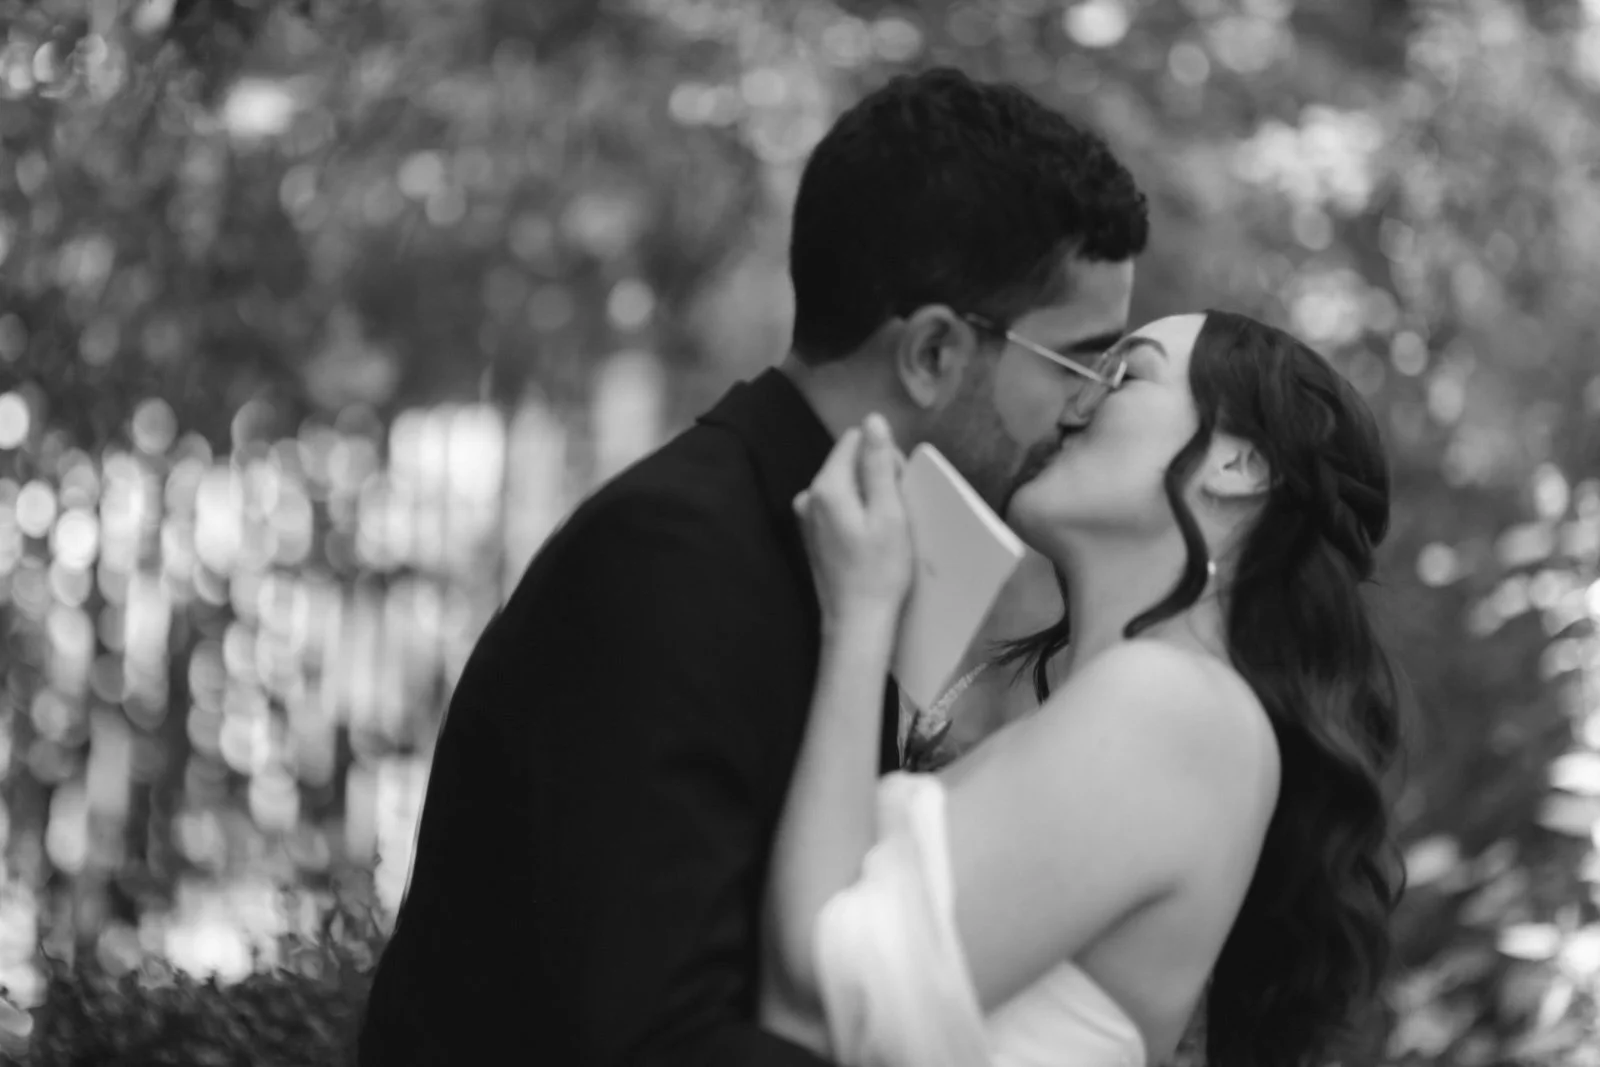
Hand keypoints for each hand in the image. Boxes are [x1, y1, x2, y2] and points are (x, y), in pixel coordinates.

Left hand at [793, 413, 911, 626]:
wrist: (857, 623)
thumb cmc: (880, 571)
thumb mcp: (889, 513)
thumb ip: (879, 463)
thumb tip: (873, 420)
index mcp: (826, 486)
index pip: (856, 440)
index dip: (884, 457)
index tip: (899, 489)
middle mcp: (808, 496)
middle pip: (849, 462)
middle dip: (876, 477)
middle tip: (896, 515)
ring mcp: (807, 517)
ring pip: (846, 486)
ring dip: (869, 498)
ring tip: (885, 531)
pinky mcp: (812, 535)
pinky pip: (839, 507)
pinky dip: (858, 515)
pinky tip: (870, 541)